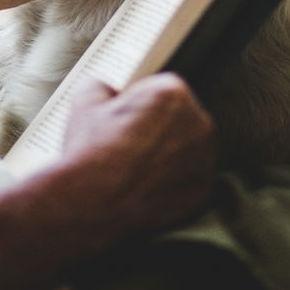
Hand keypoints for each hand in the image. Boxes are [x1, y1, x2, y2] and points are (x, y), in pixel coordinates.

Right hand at [60, 74, 216, 236]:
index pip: (163, 88)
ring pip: (188, 148)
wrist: (91, 203)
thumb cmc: (92, 154)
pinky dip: (173, 181)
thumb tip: (105, 91)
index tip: (131, 114)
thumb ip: (103, 86)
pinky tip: (146, 183)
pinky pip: (190, 178)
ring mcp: (203, 160)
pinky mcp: (202, 191)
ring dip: (169, 153)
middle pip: (182, 117)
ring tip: (137, 164)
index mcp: (173, 93)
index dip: (143, 102)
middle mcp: (197, 123)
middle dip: (160, 126)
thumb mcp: (85, 100)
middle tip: (132, 140)